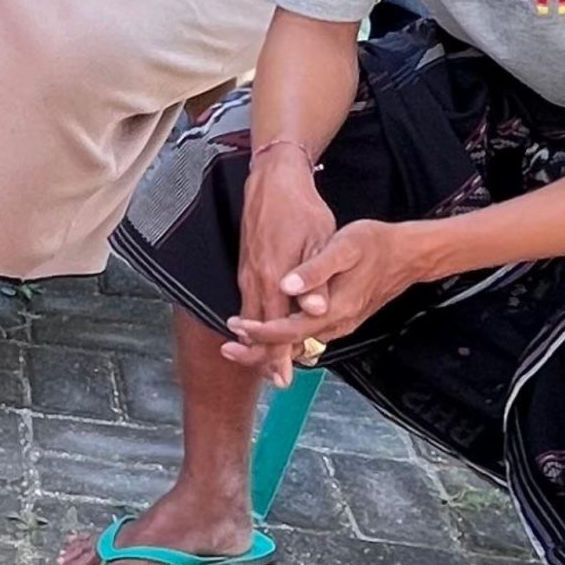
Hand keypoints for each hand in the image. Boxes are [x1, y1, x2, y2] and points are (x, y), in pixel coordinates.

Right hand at [222, 151, 342, 385]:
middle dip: (266, 357)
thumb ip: (314, 279)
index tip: (284, 379)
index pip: (274, 327)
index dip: (279, 355)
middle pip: (257, 329)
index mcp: (272, 278)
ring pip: (250, 317)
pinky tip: (262, 329)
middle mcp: (255, 280)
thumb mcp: (318, 241)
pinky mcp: (246, 267)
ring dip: (258, 342)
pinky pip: (248, 302)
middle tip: (279, 381)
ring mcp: (247, 274)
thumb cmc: (300, 210)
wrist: (272, 183)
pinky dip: (254, 322)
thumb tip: (312, 311)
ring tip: (270, 364)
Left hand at [224, 218, 431, 379]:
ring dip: (271, 347)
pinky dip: (286, 340)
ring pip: (299, 346)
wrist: (408, 253)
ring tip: (240, 343)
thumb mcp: (344, 248)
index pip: (290, 331)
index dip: (261, 333)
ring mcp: (340, 324)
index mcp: (335, 308)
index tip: (237, 328)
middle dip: (258, 352)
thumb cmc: (375, 244)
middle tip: (227, 349)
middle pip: (291, 348)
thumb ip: (316, 270)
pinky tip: (270, 332)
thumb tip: (289, 286)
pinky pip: (308, 338)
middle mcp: (337, 323)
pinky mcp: (342, 320)